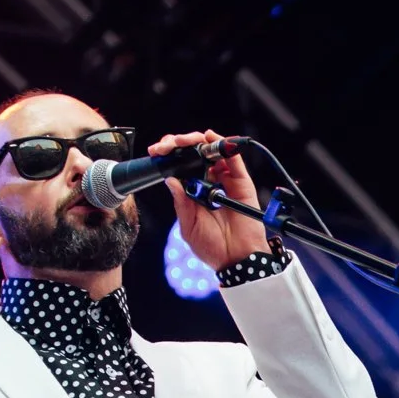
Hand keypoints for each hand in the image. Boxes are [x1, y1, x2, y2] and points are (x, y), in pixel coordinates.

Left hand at [156, 130, 269, 268]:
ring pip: (212, 151)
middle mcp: (209, 183)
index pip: (180, 166)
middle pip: (194, 153)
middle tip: (168, 145)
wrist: (237, 259)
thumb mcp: (188, 225)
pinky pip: (234, 159)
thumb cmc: (212, 247)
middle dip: (179, 143)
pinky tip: (210, 138)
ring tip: (185, 141)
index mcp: (193, 192)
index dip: (169, 155)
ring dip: (197, 140)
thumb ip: (181, 203)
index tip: (156, 152)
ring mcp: (226, 181)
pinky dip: (224, 145)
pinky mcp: (242, 182)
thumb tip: (170, 179)